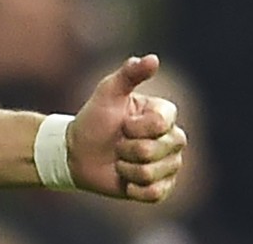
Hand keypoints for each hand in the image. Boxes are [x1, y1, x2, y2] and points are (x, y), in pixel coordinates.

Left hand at [66, 55, 185, 202]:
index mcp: (165, 115)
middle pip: (157, 151)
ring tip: (119, 161)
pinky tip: (125, 180)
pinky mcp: (161, 189)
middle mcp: (173, 139)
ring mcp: (169, 165)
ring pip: (153, 174)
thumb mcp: (108, 91)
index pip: (161, 124)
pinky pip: (155, 194)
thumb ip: (130, 74)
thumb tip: (153, 58)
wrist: (78, 152)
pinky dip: (133, 188)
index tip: (122, 124)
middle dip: (129, 149)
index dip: (135, 127)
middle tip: (118, 145)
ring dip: (127, 169)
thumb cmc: (94, 118)